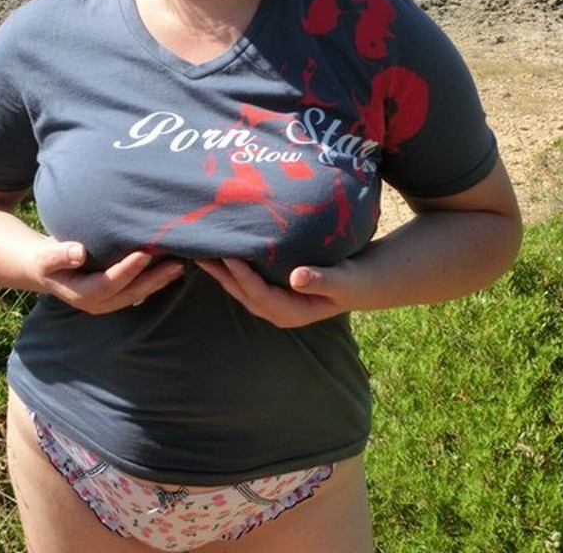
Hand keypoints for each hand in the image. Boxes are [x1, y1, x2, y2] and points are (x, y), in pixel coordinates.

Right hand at [35, 241, 184, 314]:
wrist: (45, 269)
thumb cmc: (46, 259)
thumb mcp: (46, 256)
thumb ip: (59, 254)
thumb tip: (78, 252)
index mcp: (82, 295)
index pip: (109, 283)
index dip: (127, 269)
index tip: (144, 253)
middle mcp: (99, 303)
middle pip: (131, 292)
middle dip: (155, 279)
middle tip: (177, 262)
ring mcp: (109, 301)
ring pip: (139, 293)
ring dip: (161, 281)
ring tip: (181, 265)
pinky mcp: (117, 295)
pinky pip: (139, 288)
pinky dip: (156, 279)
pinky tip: (172, 268)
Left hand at [195, 258, 352, 328]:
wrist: (363, 282)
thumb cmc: (354, 280)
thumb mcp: (342, 280)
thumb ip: (321, 279)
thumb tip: (297, 277)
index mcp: (292, 312)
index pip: (259, 294)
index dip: (242, 275)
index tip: (228, 254)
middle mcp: (278, 311)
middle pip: (242, 293)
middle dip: (221, 274)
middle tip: (200, 251)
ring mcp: (274, 303)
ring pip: (240, 288)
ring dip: (221, 272)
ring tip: (201, 250)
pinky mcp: (274, 291)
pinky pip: (247, 281)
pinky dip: (232, 268)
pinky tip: (221, 253)